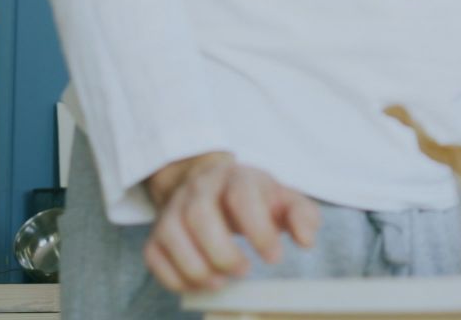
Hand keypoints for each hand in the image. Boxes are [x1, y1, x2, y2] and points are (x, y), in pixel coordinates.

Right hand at [142, 151, 322, 293]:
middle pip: (199, 215)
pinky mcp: (156, 233)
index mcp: (235, 177)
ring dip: (196, 267)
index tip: (273, 258)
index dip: (258, 230)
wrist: (207, 184)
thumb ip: (302, 215)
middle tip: (244, 271)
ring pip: (172, 235)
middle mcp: (198, 188)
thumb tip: (306, 240)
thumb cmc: (251, 197)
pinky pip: (154, 257)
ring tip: (221, 282)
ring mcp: (173, 209)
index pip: (242, 196)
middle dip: (222, 251)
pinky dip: (175, 278)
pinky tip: (200, 284)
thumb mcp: (282, 198)